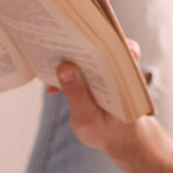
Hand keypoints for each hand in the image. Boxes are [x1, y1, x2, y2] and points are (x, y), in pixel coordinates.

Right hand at [49, 38, 150, 155]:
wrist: (116, 139)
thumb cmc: (106, 130)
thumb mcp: (89, 118)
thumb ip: (77, 94)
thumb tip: (63, 67)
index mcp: (125, 72)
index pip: (118, 42)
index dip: (98, 33)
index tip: (75, 32)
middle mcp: (118, 64)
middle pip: (99, 42)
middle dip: (76, 40)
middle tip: (53, 42)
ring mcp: (106, 68)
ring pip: (88, 52)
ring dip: (68, 55)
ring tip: (47, 60)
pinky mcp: (94, 74)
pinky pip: (79, 66)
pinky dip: (65, 72)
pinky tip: (52, 88)